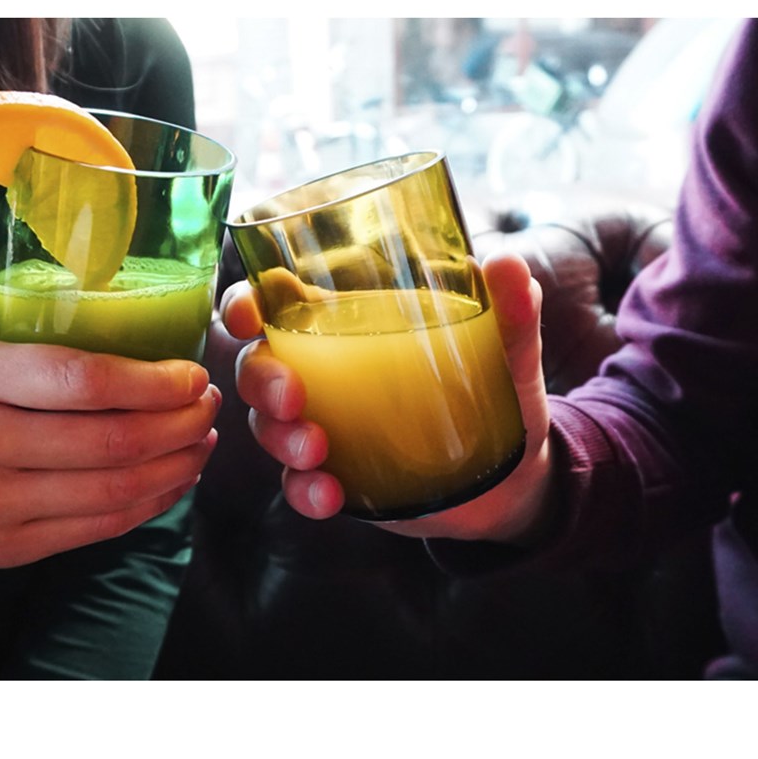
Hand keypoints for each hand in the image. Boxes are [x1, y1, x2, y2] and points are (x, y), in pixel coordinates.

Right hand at [0, 298, 219, 567]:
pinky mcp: (1, 548)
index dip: (154, 382)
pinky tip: (176, 475)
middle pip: (110, 442)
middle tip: (207, 404)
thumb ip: (45, 311)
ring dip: (177, 464)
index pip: (82, 380)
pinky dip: (153, 501)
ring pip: (114, 490)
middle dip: (180, 423)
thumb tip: (148, 304)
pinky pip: (101, 527)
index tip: (193, 375)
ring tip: (202, 437)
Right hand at [221, 253, 554, 542]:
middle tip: (293, 400)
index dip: (245, 304)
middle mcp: (324, 373)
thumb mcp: (510, 354)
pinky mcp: (334, 475)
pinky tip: (329, 496)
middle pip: (257, 365)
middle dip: (260, 380)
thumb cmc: (501, 394)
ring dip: (279, 438)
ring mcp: (324, 426)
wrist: (513, 480)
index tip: (247, 316)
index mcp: (349, 326)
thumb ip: (512, 311)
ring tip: (318, 453)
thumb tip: (507, 262)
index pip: (276, 303)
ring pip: (267, 425)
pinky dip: (303, 489)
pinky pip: (296, 481)